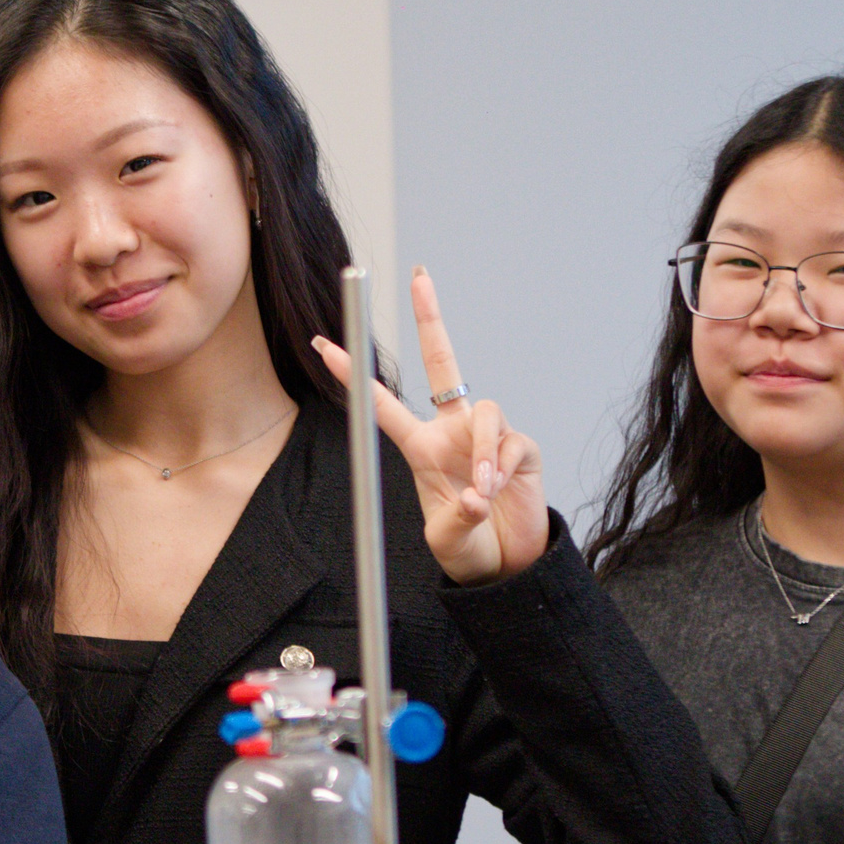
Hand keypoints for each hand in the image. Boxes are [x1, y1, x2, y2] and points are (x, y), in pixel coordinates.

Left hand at [311, 268, 549, 583]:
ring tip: (480, 493)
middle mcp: (452, 431)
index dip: (354, 376)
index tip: (323, 346)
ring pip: (486, 409)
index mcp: (421, 448)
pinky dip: (500, 468)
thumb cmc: (468, 548)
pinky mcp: (520, 447)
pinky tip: (497, 493)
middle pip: (443, 361)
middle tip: (420, 278)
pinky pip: (510, 441)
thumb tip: (473, 498)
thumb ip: (454, 520)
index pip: (383, 404)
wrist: (508, 566)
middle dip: (431, 318)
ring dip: (480, 452)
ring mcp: (487, 435)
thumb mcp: (446, 540)